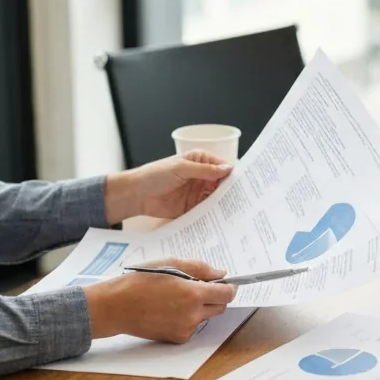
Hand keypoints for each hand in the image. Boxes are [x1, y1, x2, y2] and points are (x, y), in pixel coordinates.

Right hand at [83, 258, 235, 342]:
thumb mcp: (171, 264)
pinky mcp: (177, 338)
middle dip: (215, 297)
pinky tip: (170, 310)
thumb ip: (200, 269)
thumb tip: (221, 275)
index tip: (227, 284)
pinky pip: (192, 327)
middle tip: (199, 287)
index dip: (229, 288)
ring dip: (200, 308)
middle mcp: (193, 314)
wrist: (116, 306)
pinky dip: (188, 318)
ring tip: (177, 298)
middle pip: (220, 307)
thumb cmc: (141, 281)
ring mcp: (185, 328)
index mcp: (193, 294)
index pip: (227, 294)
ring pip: (206, 317)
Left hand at [104, 151, 231, 223]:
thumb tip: (227, 169)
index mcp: (200, 161)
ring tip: (235, 211)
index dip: (232, 174)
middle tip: (243, 199)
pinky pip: (206, 210)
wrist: (136, 194)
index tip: (243, 183)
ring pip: (216, 198)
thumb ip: (204, 170)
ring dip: (223, 203)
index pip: (222, 166)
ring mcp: (197, 192)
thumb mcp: (181, 168)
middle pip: (222, 183)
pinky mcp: (192, 207)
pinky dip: (213, 213)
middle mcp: (201, 176)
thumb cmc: (155, 175)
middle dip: (230, 190)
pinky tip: (221, 218)